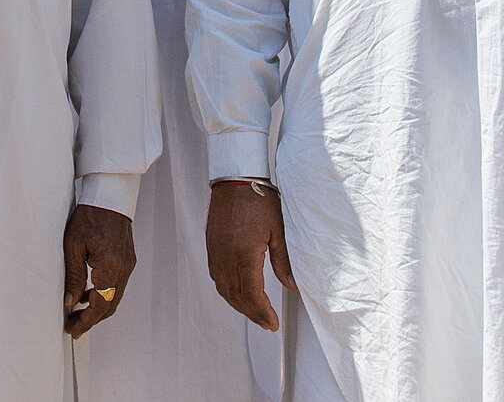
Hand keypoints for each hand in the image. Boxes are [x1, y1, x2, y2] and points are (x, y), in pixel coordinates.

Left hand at [63, 204, 135, 336]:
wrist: (110, 196)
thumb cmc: (90, 216)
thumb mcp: (73, 247)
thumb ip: (73, 277)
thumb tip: (70, 303)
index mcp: (111, 266)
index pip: (101, 304)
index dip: (87, 321)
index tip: (74, 330)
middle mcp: (124, 267)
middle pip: (110, 304)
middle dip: (92, 319)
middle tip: (73, 326)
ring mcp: (128, 263)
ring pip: (115, 296)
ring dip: (98, 307)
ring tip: (77, 312)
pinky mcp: (128, 259)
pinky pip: (117, 285)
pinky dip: (104, 295)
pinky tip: (89, 294)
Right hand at [206, 182, 294, 330]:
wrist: (235, 179)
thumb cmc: (258, 199)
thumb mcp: (278, 230)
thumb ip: (284, 261)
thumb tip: (292, 285)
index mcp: (244, 254)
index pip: (252, 294)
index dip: (262, 312)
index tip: (272, 323)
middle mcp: (226, 258)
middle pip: (237, 297)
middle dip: (252, 314)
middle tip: (267, 323)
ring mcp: (216, 254)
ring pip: (225, 290)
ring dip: (239, 305)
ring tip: (255, 313)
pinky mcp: (211, 249)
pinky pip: (217, 279)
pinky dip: (228, 292)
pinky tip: (238, 294)